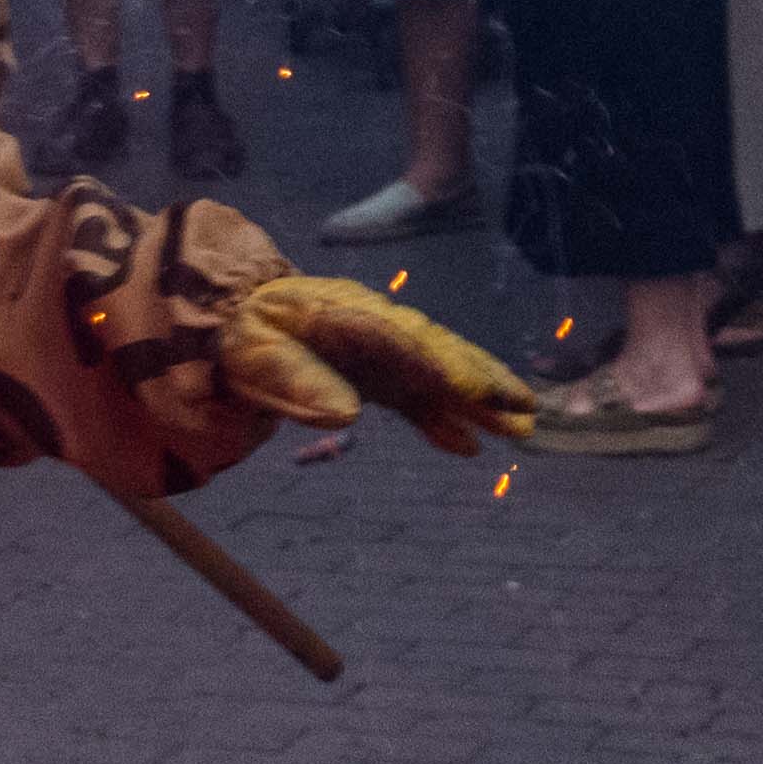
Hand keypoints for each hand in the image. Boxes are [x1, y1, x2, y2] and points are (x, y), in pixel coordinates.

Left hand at [218, 273, 537, 455]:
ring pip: (438, 375)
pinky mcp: (378, 374)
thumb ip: (298, 381)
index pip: (406, 344)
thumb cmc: (246, 335)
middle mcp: (378, 330)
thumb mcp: (256, 355)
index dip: (443, 368)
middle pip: (438, 354)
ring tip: (522, 428)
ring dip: (479, 402)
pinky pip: (418, 397)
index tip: (477, 393)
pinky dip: (443, 420)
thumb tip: (346, 414)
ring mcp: (382, 352)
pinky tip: (470, 446)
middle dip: (484, 381)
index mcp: (349, 317)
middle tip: (525, 409)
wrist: (237, 317)